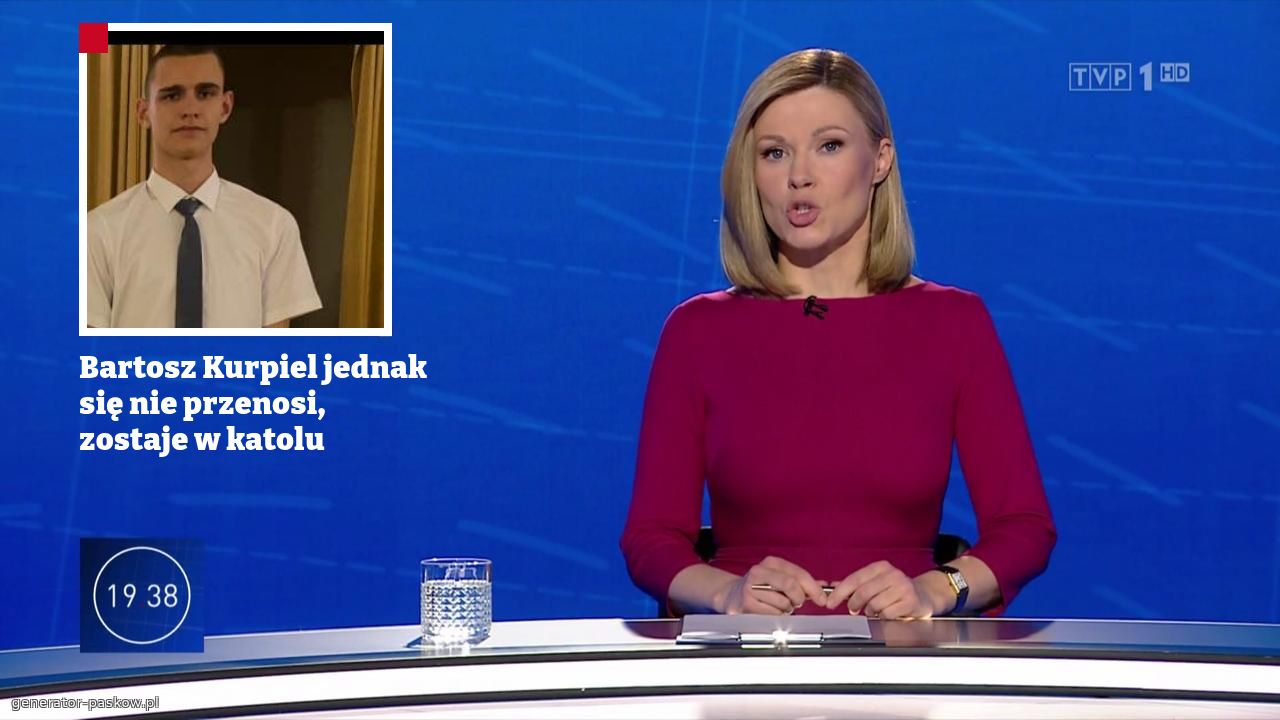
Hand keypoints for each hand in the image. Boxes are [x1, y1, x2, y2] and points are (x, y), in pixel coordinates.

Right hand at [715, 556, 829, 614]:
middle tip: (796, 603)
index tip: (822, 599)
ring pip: (783, 603)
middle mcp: (758, 572)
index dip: (813, 588)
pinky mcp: (745, 604)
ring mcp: (750, 588)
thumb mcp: (779, 577)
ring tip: (776, 606)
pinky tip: (767, 611)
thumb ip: (801, 581)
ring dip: (785, 609)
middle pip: (791, 585)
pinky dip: (776, 616)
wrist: (730, 595)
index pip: (798, 574)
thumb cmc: (759, 587)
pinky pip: (772, 614)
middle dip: (798, 598)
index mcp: (770, 562)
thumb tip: (824, 586)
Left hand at [826, 561, 937, 619]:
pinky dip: (883, 617)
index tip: (830, 603)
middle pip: (863, 592)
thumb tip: (833, 586)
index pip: (855, 579)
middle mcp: (892, 574)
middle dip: (854, 604)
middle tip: (853, 610)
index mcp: (880, 567)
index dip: (840, 592)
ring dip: (871, 612)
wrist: (924, 595)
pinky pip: (887, 614)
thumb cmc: (896, 590)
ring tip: (876, 610)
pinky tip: (888, 613)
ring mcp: (902, 586)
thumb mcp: (876, 582)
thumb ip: (857, 584)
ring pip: (874, 604)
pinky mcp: (910, 601)